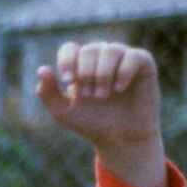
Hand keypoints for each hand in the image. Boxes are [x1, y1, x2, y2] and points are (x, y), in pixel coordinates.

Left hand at [37, 41, 166, 186]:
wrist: (119, 138)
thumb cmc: (91, 123)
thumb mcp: (62, 112)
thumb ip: (47, 93)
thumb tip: (42, 69)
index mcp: (80, 65)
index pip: (70, 49)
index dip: (67, 61)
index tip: (68, 81)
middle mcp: (101, 58)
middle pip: (90, 49)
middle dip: (86, 73)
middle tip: (89, 96)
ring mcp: (123, 59)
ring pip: (111, 50)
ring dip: (103, 73)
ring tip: (103, 95)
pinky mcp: (144, 65)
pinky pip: (135, 56)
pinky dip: (124, 71)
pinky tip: (119, 89)